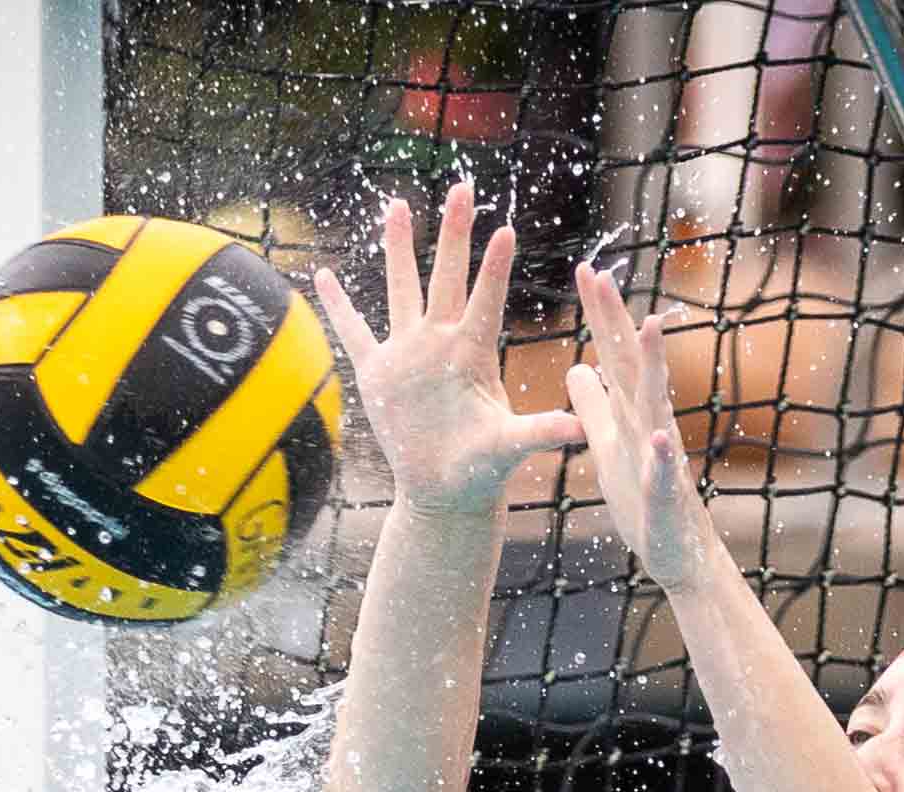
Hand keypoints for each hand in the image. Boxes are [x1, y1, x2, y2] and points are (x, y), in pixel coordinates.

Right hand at [313, 180, 583, 518]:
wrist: (445, 492)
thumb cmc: (482, 471)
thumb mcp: (510, 449)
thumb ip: (540, 433)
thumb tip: (581, 431)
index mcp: (471, 356)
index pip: (485, 303)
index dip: (493, 270)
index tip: (505, 229)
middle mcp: (439, 344)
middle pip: (445, 278)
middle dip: (452, 234)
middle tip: (462, 187)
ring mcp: (407, 355)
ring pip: (402, 290)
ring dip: (398, 249)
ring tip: (397, 205)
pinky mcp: (377, 374)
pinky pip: (353, 333)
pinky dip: (338, 307)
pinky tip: (322, 274)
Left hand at [567, 261, 716, 592]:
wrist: (674, 552)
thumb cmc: (641, 499)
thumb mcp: (608, 445)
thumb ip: (594, 407)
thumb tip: (575, 366)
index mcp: (631, 413)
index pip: (613, 354)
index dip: (600, 315)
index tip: (586, 270)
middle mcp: (649, 424)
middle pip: (631, 365)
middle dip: (617, 322)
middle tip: (601, 275)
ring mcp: (660, 457)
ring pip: (655, 406)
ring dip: (653, 368)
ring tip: (649, 325)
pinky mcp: (665, 496)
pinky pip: (663, 474)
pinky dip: (662, 457)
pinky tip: (659, 438)